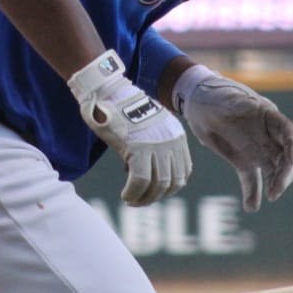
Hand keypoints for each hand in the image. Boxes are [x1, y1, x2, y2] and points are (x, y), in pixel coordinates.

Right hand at [68, 50, 191, 205]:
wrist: (109, 92)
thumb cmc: (124, 109)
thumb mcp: (149, 125)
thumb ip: (154, 144)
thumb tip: (146, 170)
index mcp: (176, 135)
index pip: (183, 172)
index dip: (169, 188)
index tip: (153, 192)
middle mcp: (171, 142)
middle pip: (172, 182)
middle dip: (156, 196)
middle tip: (139, 200)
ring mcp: (156, 145)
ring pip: (157, 185)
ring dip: (144, 198)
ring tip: (131, 200)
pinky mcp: (139, 149)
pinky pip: (140, 181)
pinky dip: (133, 193)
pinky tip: (125, 195)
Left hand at [173, 65, 292, 211]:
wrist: (196, 102)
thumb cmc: (213, 95)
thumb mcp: (224, 97)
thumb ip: (237, 102)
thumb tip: (249, 104)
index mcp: (267, 116)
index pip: (290, 132)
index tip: (292, 160)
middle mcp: (267, 135)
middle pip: (285, 156)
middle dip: (285, 173)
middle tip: (276, 189)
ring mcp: (256, 149)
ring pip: (273, 170)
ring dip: (274, 184)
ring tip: (270, 197)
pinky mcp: (243, 160)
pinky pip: (251, 179)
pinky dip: (252, 193)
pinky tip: (251, 206)